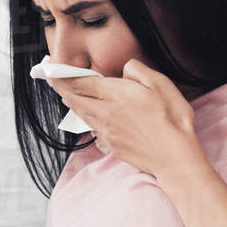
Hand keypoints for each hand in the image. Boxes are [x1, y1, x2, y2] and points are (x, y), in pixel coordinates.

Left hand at [48, 58, 206, 178]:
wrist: (174, 157)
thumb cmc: (172, 119)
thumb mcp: (161, 84)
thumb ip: (138, 71)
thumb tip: (124, 69)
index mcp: (116, 94)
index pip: (82, 82)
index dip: (65, 76)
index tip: (54, 70)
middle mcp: (106, 112)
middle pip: (75, 98)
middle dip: (62, 88)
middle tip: (52, 80)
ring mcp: (106, 130)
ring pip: (82, 113)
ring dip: (71, 102)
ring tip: (65, 95)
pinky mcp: (111, 144)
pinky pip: (92, 127)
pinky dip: (84, 117)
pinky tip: (87, 115)